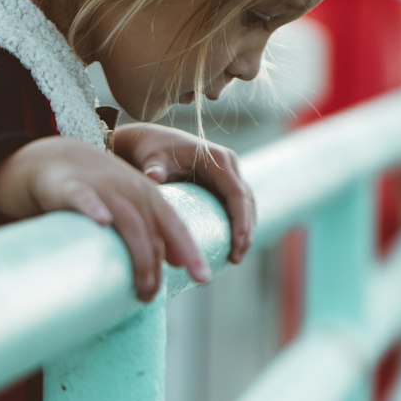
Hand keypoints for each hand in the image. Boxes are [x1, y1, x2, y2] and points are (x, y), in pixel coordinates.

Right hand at [0, 137, 211, 300]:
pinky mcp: (73, 188)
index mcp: (151, 197)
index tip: (202, 280)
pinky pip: (86, 198)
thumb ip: (158, 231)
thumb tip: (178, 263)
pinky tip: (102, 222)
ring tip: (140, 287)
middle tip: (149, 298)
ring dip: (137, 255)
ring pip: (128, 222)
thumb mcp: (136, 206)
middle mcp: (132, 191)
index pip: (177, 227)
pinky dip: (95, 209)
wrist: (59, 158)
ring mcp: (104, 188)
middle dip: (155, 267)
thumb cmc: (103, 190)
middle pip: (152, 232)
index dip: (191, 252)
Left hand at [112, 123, 255, 264]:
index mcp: (218, 159)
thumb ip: (154, 167)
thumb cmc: (153, 151)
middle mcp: (229, 164)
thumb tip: (153, 176)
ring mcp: (229, 174)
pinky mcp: (224, 183)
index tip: (237, 244)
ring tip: (235, 258)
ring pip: (247, 206)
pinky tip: (232, 247)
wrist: (153, 141)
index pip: (237, 193)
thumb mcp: (153, 159)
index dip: (241, 220)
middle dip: (245, 232)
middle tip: (236, 259)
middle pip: (247, 202)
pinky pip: (238, 207)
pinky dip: (238, 226)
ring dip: (246, 232)